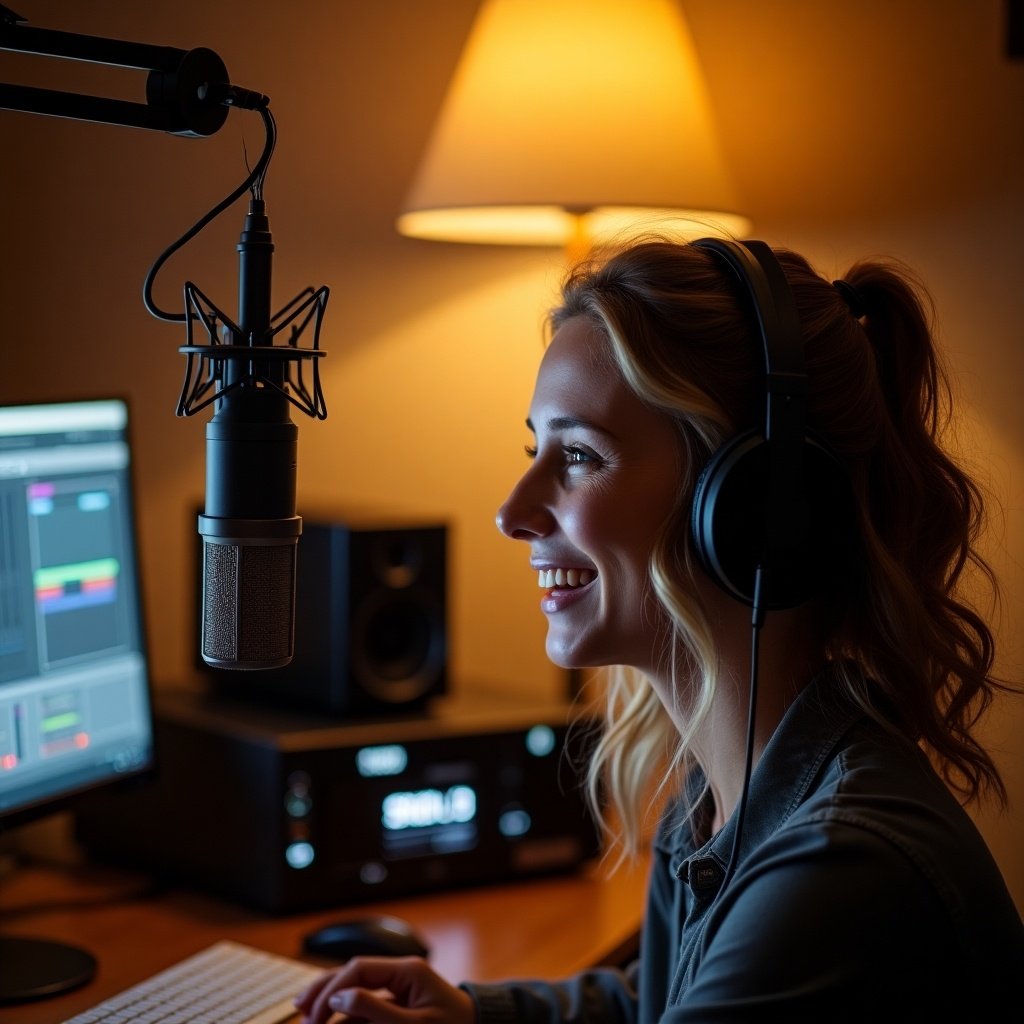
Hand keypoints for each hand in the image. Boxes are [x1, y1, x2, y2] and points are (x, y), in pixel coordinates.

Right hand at [294, 955, 475, 1023]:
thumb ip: (377, 1010)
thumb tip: (339, 996)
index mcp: (407, 970)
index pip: (359, 968)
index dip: (332, 989)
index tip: (314, 1015)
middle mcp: (400, 975)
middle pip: (353, 973)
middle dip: (324, 990)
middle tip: (300, 1012)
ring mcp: (399, 990)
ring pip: (356, 989)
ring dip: (330, 1002)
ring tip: (305, 1016)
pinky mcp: (399, 1007)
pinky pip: (367, 1006)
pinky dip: (346, 1016)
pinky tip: (329, 1023)